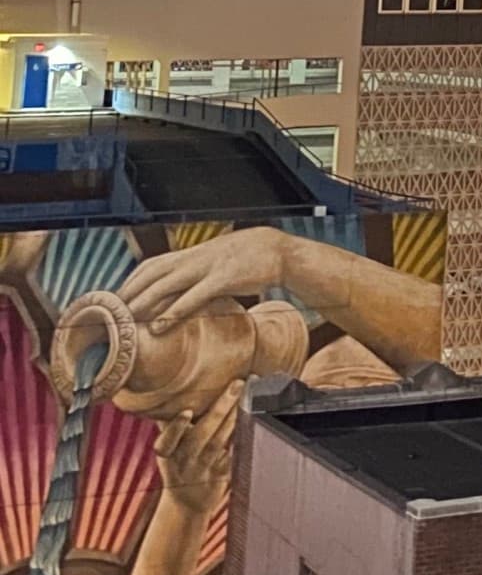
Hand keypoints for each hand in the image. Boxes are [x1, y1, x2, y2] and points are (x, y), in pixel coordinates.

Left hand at [121, 227, 293, 332]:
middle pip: (152, 272)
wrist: (278, 249)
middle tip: (110, 315)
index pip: (152, 264)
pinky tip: (160, 325)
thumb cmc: (247, 258)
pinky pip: (194, 295)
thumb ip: (197, 275)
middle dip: (129, 292)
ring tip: (125, 321)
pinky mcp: (224, 278)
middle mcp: (195, 257)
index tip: (115, 301)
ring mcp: (209, 266)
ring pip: (168, 283)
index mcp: (192, 253)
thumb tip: (177, 294)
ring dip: (143, 301)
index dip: (131, 282)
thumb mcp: (217, 262)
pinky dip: (174, 310)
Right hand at [155, 381, 240, 514]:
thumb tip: (173, 389)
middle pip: (201, 436)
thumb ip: (169, 422)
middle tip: (237, 384)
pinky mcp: (223, 474)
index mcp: (166, 454)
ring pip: (220, 442)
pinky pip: (234, 452)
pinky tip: (255, 415)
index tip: (187, 412)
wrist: (187, 503)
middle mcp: (184, 462)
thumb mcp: (167, 448)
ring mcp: (204, 470)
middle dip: (220, 410)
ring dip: (236, 415)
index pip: (166, 442)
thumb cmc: (177, 463)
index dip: (176, 428)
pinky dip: (244, 434)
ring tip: (249, 392)